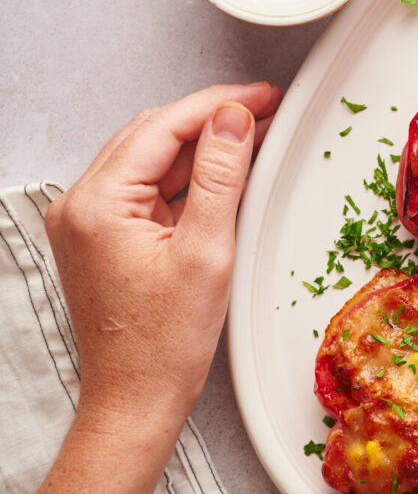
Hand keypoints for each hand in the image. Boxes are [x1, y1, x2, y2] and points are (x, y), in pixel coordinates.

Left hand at [45, 82, 281, 426]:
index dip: (217, 104)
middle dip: (208, 118)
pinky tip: (221, 176)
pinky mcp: (102, 238)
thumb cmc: (164, 344)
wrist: (136, 398)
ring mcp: (88, 223)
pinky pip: (145, 189)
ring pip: (149, 159)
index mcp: (97, 204)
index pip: (162, 127)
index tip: (260, 95)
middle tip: (262, 109)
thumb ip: (221, 177)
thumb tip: (233, 122)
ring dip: (198, 146)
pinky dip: (185, 178)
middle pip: (151, 136)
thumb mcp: (207, 252)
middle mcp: (80, 207)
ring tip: (250, 137)